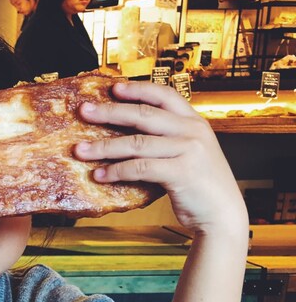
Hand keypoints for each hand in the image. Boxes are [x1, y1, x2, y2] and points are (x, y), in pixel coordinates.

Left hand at [73, 81, 246, 235]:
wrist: (222, 214)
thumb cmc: (200, 186)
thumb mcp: (189, 154)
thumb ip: (168, 141)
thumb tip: (129, 138)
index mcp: (194, 121)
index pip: (164, 95)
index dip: (137, 89)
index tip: (113, 87)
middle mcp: (193, 130)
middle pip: (143, 115)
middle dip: (110, 112)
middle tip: (84, 111)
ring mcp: (188, 150)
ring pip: (137, 143)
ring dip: (104, 147)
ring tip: (80, 150)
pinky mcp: (181, 173)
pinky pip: (140, 168)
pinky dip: (116, 171)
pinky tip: (99, 175)